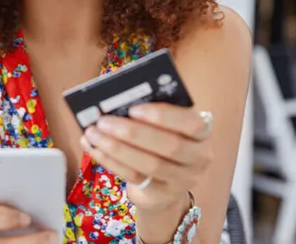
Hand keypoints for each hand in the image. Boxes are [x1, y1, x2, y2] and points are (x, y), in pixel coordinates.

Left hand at [79, 103, 213, 211]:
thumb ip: (148, 113)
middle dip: (132, 132)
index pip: (193, 123)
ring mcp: (182, 180)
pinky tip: (94, 148)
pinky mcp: (162, 195)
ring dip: (117, 148)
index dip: (163, 116)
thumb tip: (115, 101)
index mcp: (202, 132)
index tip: (133, 108)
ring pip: (150, 165)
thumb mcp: (163, 125)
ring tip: (93, 134)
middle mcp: (199, 157)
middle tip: (103, 121)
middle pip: (170, 146)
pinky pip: (135, 177)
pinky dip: (111, 161)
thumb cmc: (161, 140)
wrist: (163, 183)